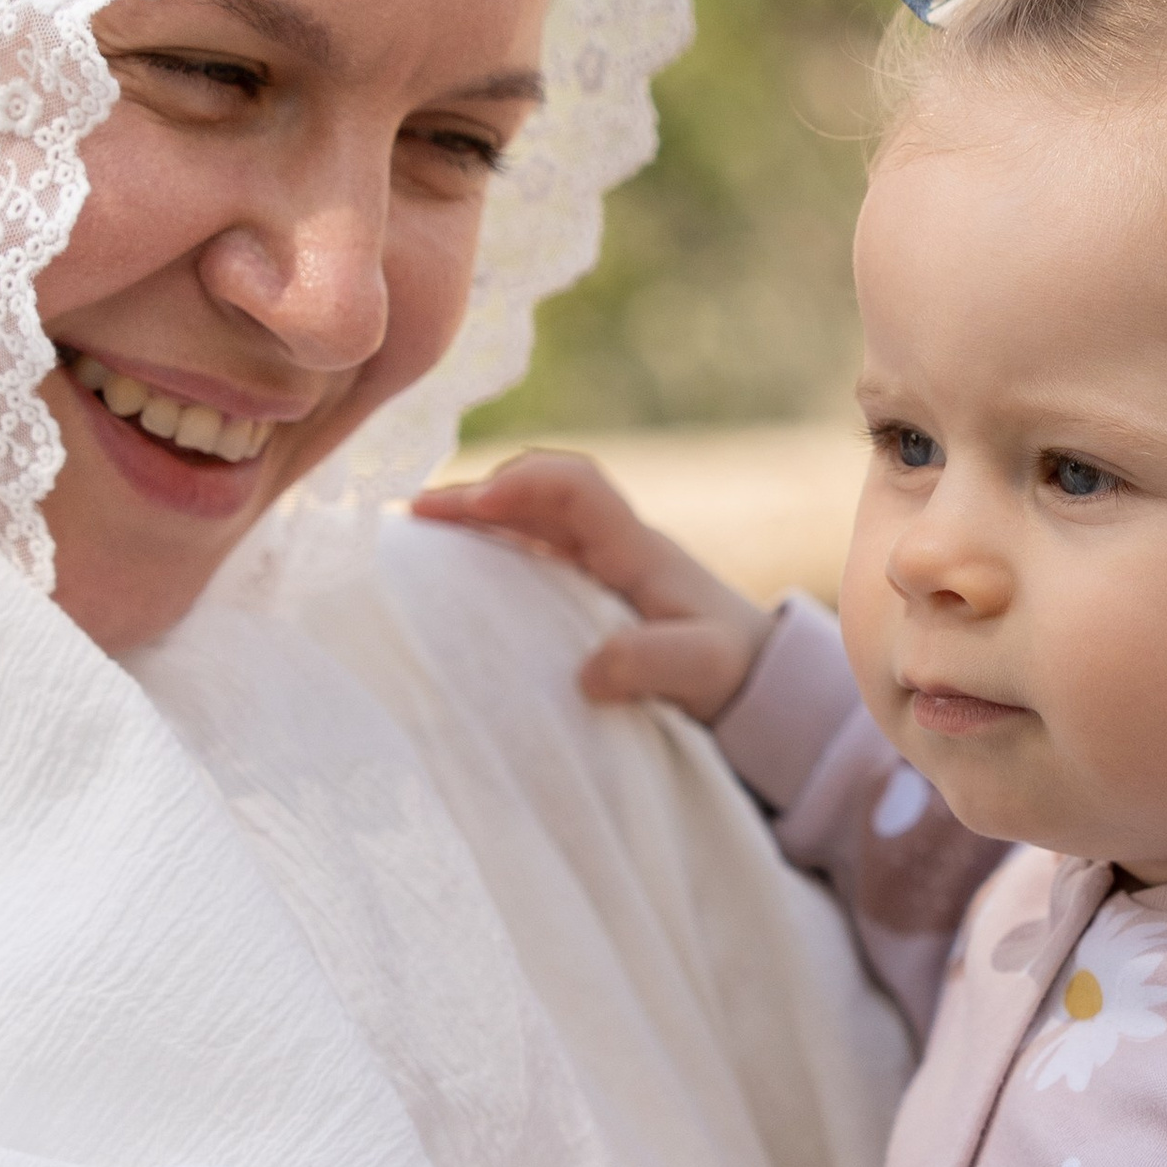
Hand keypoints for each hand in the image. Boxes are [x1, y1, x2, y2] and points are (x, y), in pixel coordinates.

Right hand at [413, 450, 769, 719]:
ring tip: (410, 538)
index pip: (576, 487)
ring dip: (471, 521)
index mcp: (636, 548)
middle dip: (474, 497)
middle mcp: (610, 544)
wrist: (757, 681)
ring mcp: (593, 565)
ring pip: (523, 521)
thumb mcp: (703, 667)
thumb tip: (587, 673)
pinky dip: (483, 554)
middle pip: (534, 494)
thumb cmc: (733, 669)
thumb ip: (652, 662)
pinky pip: (524, 556)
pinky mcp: (582, 592)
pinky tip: (447, 577)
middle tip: (411, 518)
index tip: (475, 507)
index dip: (524, 485)